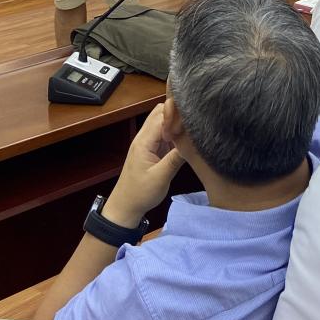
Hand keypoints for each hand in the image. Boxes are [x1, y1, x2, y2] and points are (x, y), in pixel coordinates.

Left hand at [102, 104, 185, 227]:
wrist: (125, 206)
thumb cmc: (141, 193)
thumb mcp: (161, 178)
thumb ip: (176, 158)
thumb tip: (193, 141)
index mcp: (144, 141)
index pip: (161, 116)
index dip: (177, 115)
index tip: (192, 120)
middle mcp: (144, 138)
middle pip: (160, 113)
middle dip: (177, 115)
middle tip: (193, 124)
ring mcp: (147, 143)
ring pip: (162, 123)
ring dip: (175, 124)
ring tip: (191, 131)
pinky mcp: (152, 150)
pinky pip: (163, 134)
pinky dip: (174, 134)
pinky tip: (185, 141)